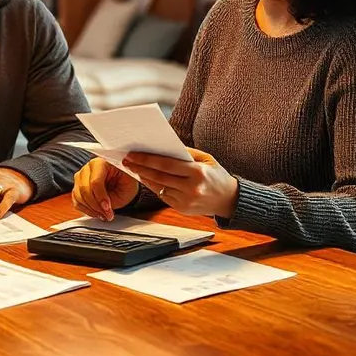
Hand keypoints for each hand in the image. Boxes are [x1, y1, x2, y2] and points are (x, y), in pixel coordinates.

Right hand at [71, 158, 139, 220]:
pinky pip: (76, 202)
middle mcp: (88, 168)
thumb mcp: (127, 186)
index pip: (95, 181)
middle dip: (96, 206)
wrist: (123, 183)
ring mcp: (80, 177)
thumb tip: (104, 206)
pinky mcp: (77, 187)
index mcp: (101, 162)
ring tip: (104, 215)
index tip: (108, 208)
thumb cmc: (127, 182)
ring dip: (91, 209)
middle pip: (84, 189)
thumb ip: (114, 194)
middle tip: (107, 214)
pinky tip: (97, 213)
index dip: (101, 197)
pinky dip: (86, 210)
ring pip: (79, 196)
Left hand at [122, 148, 238, 217]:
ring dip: (144, 177)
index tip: (133, 155)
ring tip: (133, 168)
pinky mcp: (182, 209)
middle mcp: (191, 188)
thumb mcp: (206, 159)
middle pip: (159, 176)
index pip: (166, 165)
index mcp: (198, 173)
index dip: (147, 160)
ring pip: (158, 187)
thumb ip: (185, 153)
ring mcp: (186, 201)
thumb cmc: (216, 175)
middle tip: (126, 160)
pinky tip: (146, 178)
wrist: (229, 200)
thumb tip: (161, 146)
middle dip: (140, 168)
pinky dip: (154, 186)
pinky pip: (163, 195)